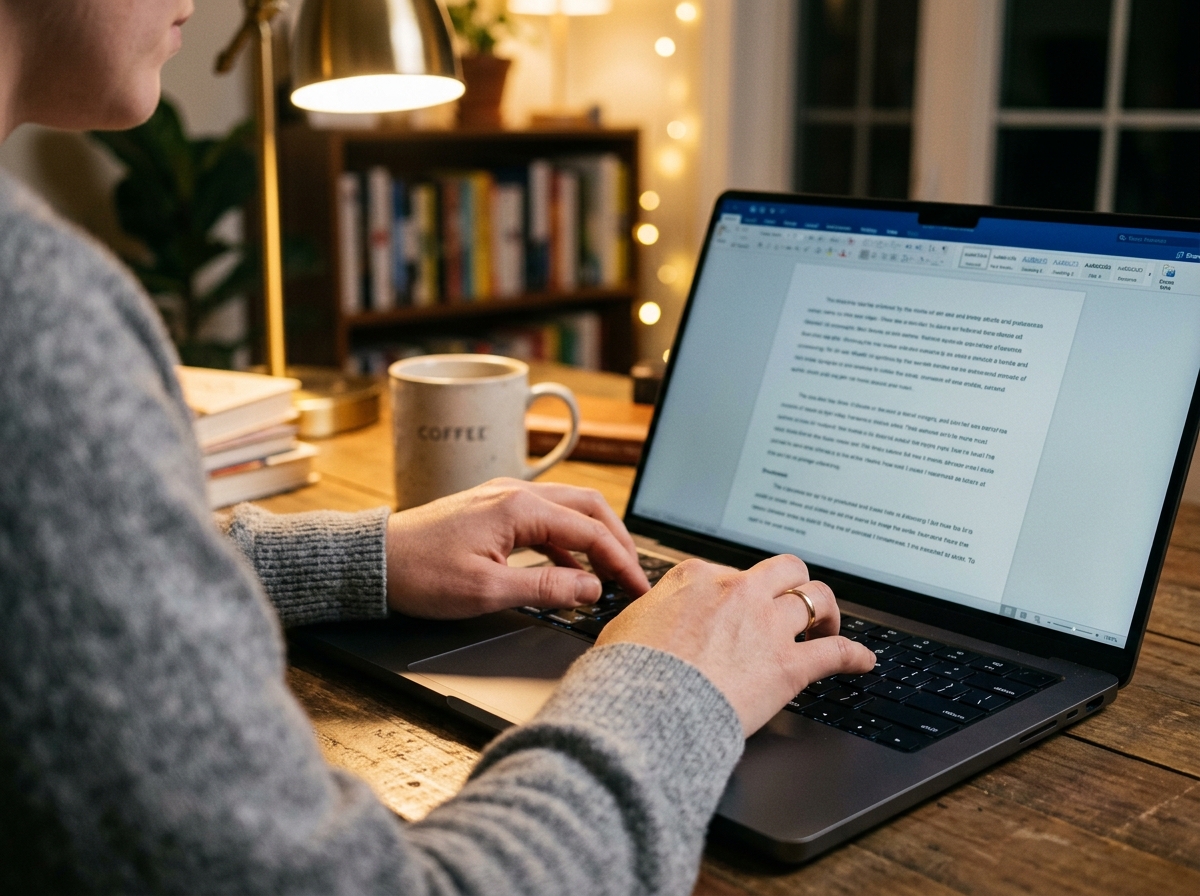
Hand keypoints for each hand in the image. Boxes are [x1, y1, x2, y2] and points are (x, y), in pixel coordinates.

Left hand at [386, 478, 650, 618]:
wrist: (374, 561)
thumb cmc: (420, 574)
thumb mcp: (487, 591)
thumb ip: (547, 587)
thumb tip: (591, 588)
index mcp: (518, 508)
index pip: (590, 531)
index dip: (621, 561)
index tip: (638, 587)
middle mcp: (515, 492)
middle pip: (589, 507)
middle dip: (617, 541)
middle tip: (634, 575)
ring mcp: (504, 496)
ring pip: (569, 508)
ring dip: (595, 537)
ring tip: (610, 572)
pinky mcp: (493, 508)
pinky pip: (546, 517)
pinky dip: (568, 540)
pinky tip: (571, 568)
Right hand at [595, 554, 875, 735]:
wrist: (646, 707)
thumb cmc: (628, 672)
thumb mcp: (627, 624)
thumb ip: (652, 613)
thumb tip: (650, 619)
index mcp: (698, 577)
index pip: (731, 571)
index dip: (740, 590)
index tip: (742, 604)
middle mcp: (739, 591)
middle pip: (785, 569)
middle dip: (793, 583)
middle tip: (794, 602)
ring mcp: (767, 625)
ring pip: (816, 599)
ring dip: (826, 611)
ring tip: (827, 626)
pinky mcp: (789, 664)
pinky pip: (836, 652)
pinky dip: (854, 655)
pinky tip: (862, 661)